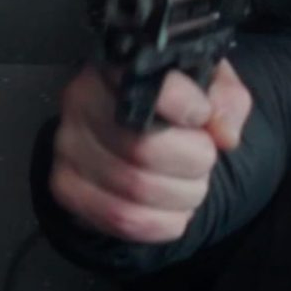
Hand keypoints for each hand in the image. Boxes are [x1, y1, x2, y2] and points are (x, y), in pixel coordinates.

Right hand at [49, 60, 252, 244]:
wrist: (129, 138)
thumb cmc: (169, 109)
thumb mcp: (205, 87)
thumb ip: (224, 100)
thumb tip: (223, 133)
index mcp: (113, 67)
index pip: (143, 84)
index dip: (184, 106)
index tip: (203, 117)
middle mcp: (80, 101)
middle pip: (143, 147)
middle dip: (192, 162)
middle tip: (204, 159)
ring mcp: (67, 146)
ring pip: (135, 187)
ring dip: (181, 196)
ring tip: (190, 186)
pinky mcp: (66, 186)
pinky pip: (121, 217)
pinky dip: (161, 223)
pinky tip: (172, 210)